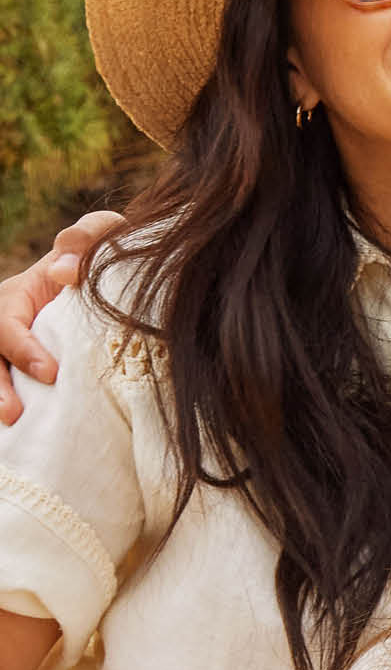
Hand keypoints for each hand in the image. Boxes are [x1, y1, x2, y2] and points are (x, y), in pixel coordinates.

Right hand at [0, 211, 122, 425]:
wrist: (103, 276)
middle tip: (14, 413)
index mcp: (16, 296)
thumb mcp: (98, 238)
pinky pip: (8, 382)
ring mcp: (7, 349)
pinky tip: (22, 431)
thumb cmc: (100, 256)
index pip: (4, 325)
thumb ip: (85, 240)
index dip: (22, 350)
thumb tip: (64, 272)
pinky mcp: (19, 368)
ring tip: (13, 422)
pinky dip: (9, 399)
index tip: (50, 373)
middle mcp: (4, 322)